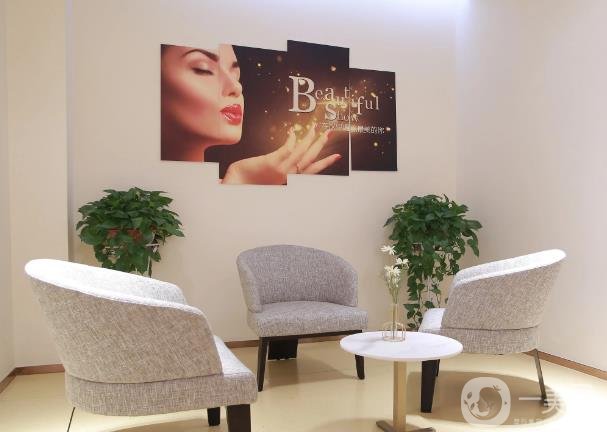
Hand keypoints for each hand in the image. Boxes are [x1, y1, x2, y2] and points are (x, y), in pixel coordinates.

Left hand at [222, 123, 341, 184]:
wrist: (236, 185)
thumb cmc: (250, 182)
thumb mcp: (269, 177)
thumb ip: (281, 168)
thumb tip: (290, 154)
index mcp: (289, 180)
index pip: (312, 170)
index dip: (325, 162)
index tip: (337, 156)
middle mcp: (287, 176)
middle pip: (309, 160)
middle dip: (320, 146)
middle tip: (328, 134)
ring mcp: (280, 169)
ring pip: (300, 153)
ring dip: (309, 140)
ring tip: (315, 129)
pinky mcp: (270, 162)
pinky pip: (285, 150)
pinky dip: (291, 141)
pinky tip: (293, 133)